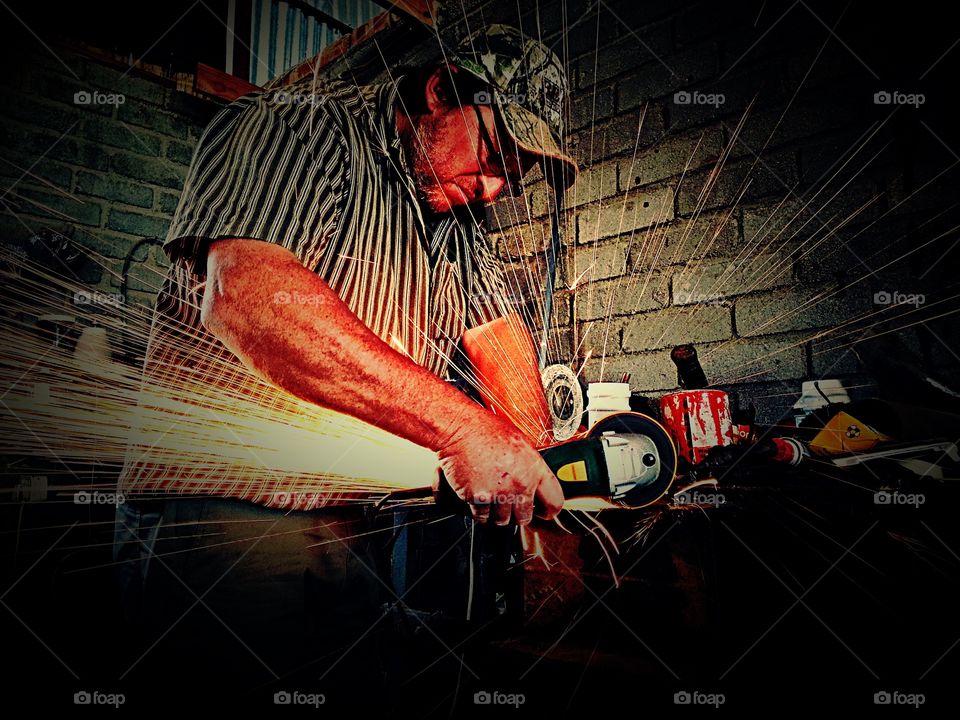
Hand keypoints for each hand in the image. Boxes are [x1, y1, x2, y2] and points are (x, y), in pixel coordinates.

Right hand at [434, 410, 563, 525]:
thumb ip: (529, 467)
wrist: (460, 429)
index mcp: (534, 468)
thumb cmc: (486, 430)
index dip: (547, 510)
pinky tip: (479, 498)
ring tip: (492, 498)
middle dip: (517, 513)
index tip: (542, 511)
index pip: (554, 502)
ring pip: (502, 520)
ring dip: (497, 514)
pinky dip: (480, 512)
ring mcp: (499, 493)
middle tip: (509, 503)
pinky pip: (483, 517)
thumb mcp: (520, 443)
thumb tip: (534, 483)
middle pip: (525, 517)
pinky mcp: (479, 498)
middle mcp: (520, 484)